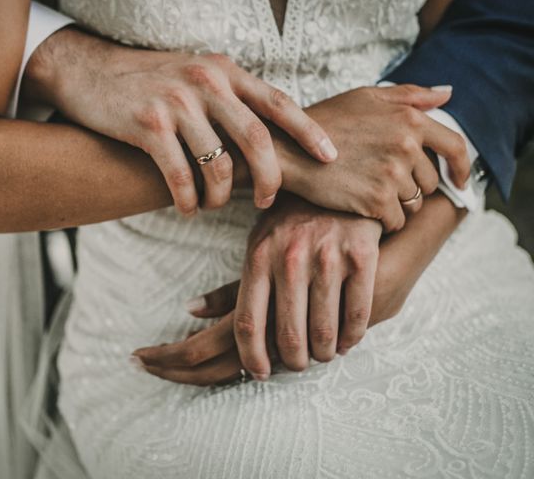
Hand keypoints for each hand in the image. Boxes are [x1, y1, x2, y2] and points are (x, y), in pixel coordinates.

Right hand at [24, 27, 335, 214]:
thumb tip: (267, 138)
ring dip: (220, 196)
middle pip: (256, 138)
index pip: (278, 102)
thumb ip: (231, 98)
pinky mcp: (148, 124)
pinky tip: (186, 207)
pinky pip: (180, 176)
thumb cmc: (152, 82)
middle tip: (267, 200)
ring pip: (217, 165)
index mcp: (225, 72)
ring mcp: (177, 103)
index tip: (330, 157)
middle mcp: (206, 83)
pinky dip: (187, 201)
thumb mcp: (198, 76)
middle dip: (269, 178)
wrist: (91, 71)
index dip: (308, 131)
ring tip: (212, 204)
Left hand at [133, 193, 383, 382]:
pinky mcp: (361, 255)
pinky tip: (347, 341)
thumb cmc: (294, 220)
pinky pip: (356, 314)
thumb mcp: (258, 243)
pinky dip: (351, 337)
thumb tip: (191, 310)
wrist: (342, 180)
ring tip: (323, 355)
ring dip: (323, 353)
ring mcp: (327, 255)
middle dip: (293, 362)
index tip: (260, 373)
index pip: (246, 322)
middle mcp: (290, 257)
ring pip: (324, 331)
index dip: (252, 358)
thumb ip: (232, 282)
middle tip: (297, 366)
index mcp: (258, 256)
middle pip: (287, 335)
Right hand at [278, 85, 469, 230]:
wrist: (288, 151)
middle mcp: (406, 146)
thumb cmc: (324, 123)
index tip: (459, 181)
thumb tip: (448, 94)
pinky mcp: (377, 201)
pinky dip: (383, 220)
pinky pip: (396, 221)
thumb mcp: (366, 98)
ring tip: (366, 191)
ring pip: (412, 204)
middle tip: (379, 182)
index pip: (455, 147)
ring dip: (395, 204)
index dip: (462, 168)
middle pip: (429, 182)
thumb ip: (410, 95)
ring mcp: (392, 174)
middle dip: (410, 186)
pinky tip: (362, 208)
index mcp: (409, 118)